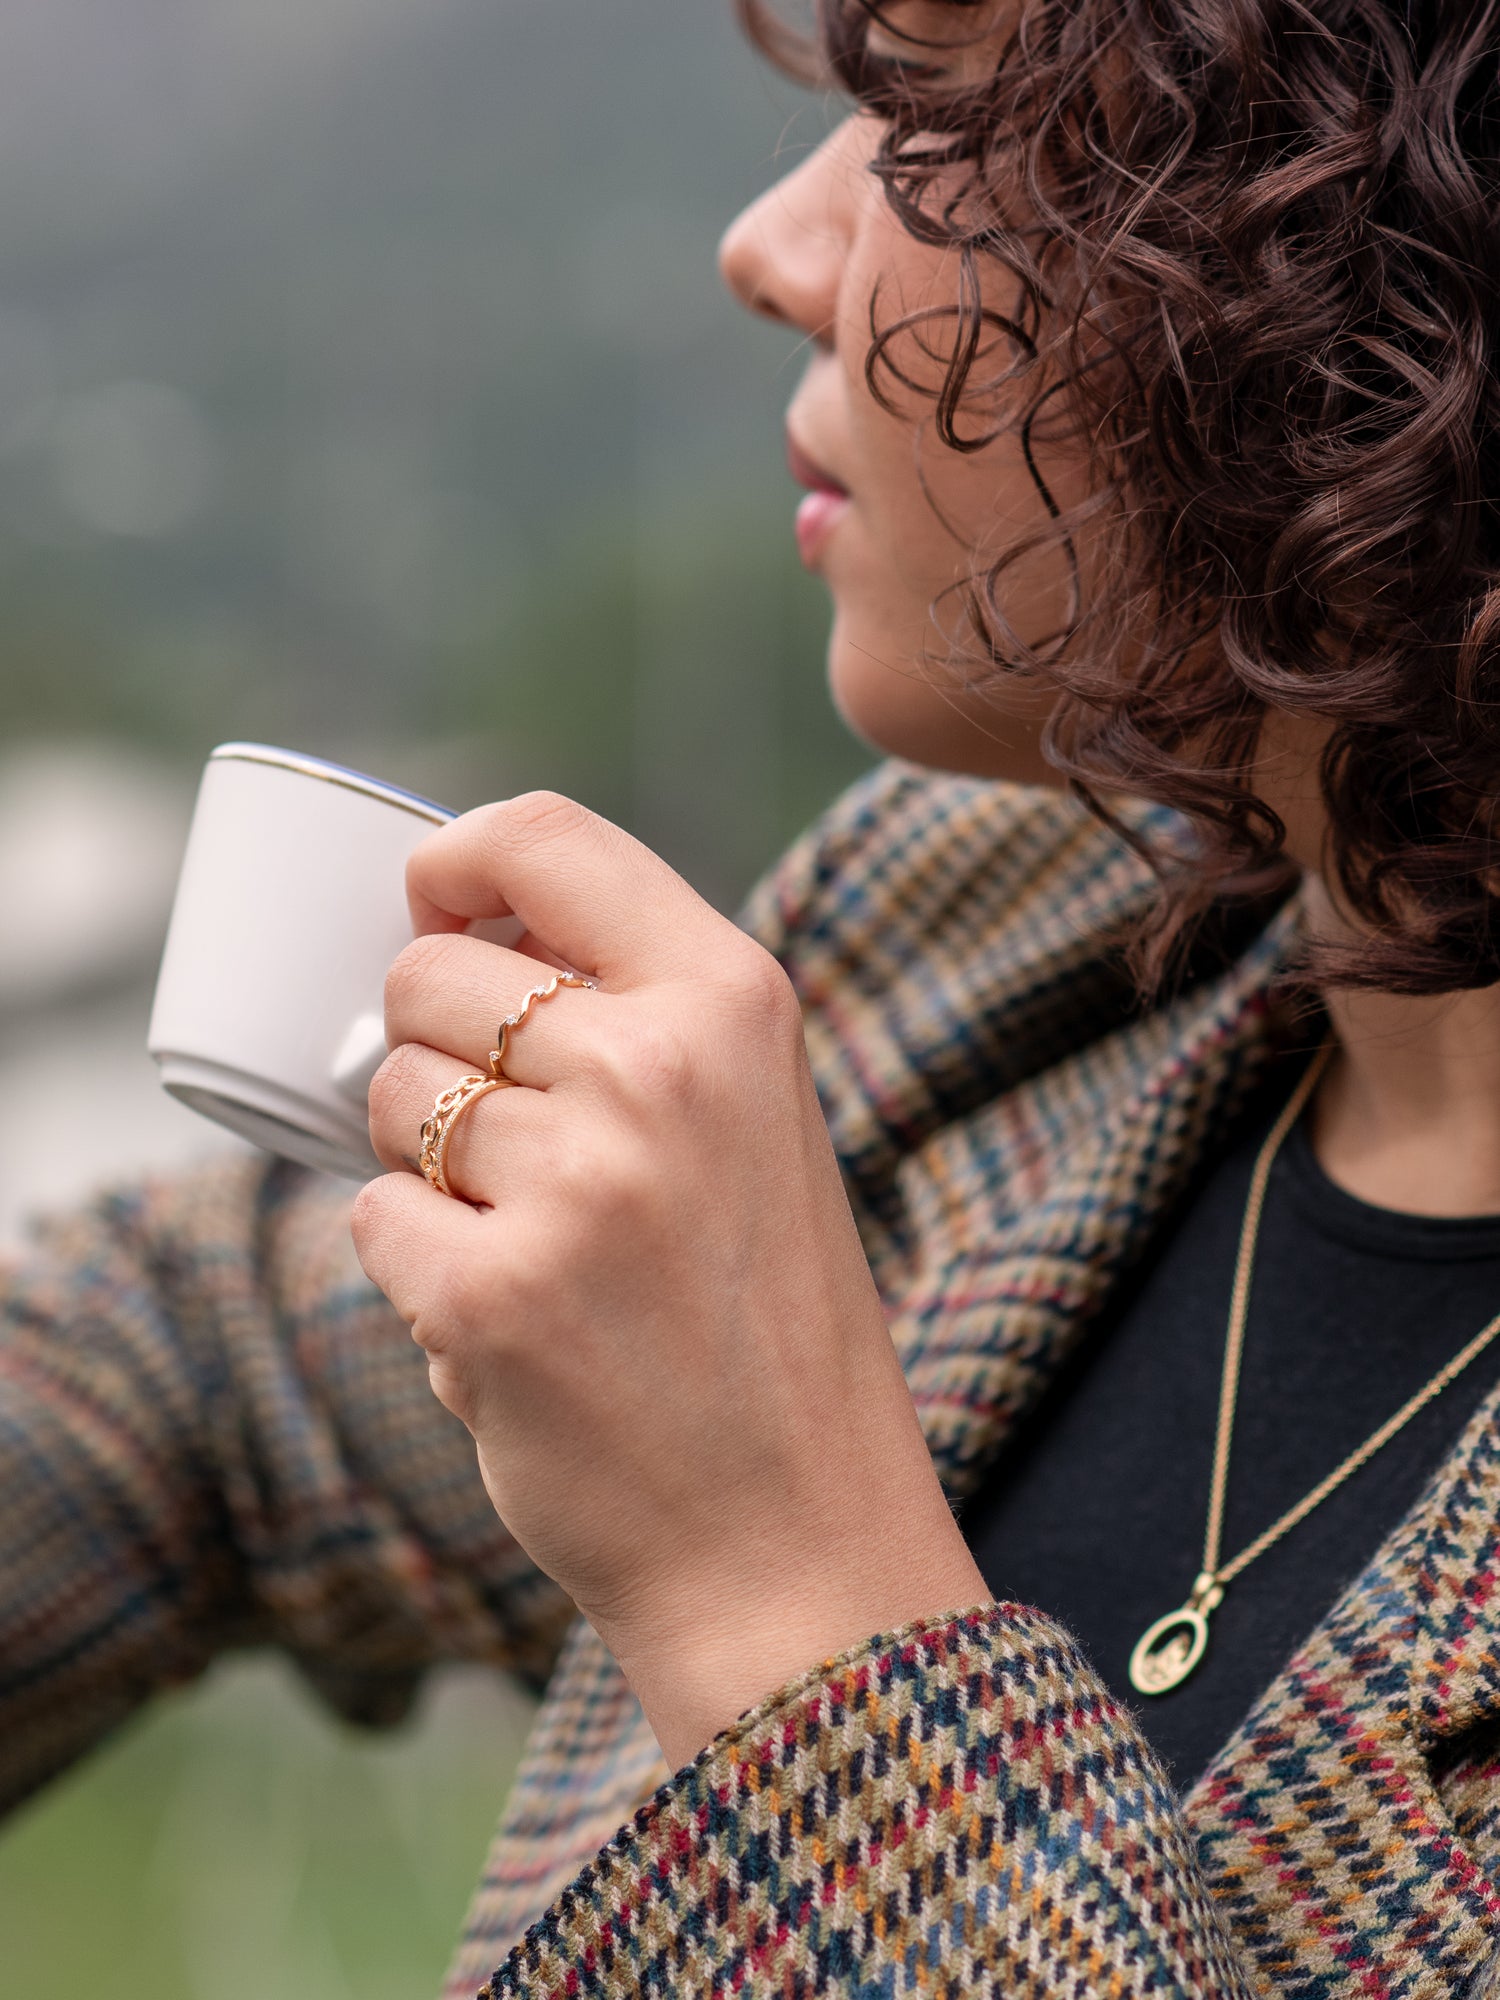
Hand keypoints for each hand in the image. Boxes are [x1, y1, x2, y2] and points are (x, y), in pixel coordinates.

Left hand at [351, 793, 988, 1768]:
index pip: (545, 836)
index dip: (453, 861)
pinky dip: (415, 1267)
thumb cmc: (757, 1318)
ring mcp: (577, 1180)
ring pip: (387, 1095)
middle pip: (431, 974)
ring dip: (426, 1166)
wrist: (795, 1533)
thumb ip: (630, 1013)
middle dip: (435, 1050)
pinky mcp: (493, 1293)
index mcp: (733, 1000)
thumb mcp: (749, 1118)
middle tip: (516, 1150)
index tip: (431, 907)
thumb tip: (443, 939)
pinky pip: (369, 1217)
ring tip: (533, 1243)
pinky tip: (511, 1321)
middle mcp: (659, 1067)